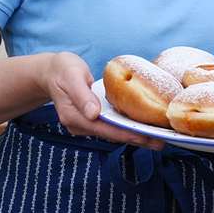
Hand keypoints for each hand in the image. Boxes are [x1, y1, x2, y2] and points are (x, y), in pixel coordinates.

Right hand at [39, 53, 162, 148]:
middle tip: (161, 142)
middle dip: (136, 139)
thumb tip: (94, 114)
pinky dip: (127, 127)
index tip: (147, 138)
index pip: (106, 130)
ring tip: (157, 136)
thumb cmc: (62, 70)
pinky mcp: (91, 120)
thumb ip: (82, 95)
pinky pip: (111, 126)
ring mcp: (85, 124)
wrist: (52, 71)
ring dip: (134, 135)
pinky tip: (142, 126)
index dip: (128, 135)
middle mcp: (80, 125)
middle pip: (112, 135)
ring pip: (113, 133)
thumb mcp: (71, 76)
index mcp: (74, 117)